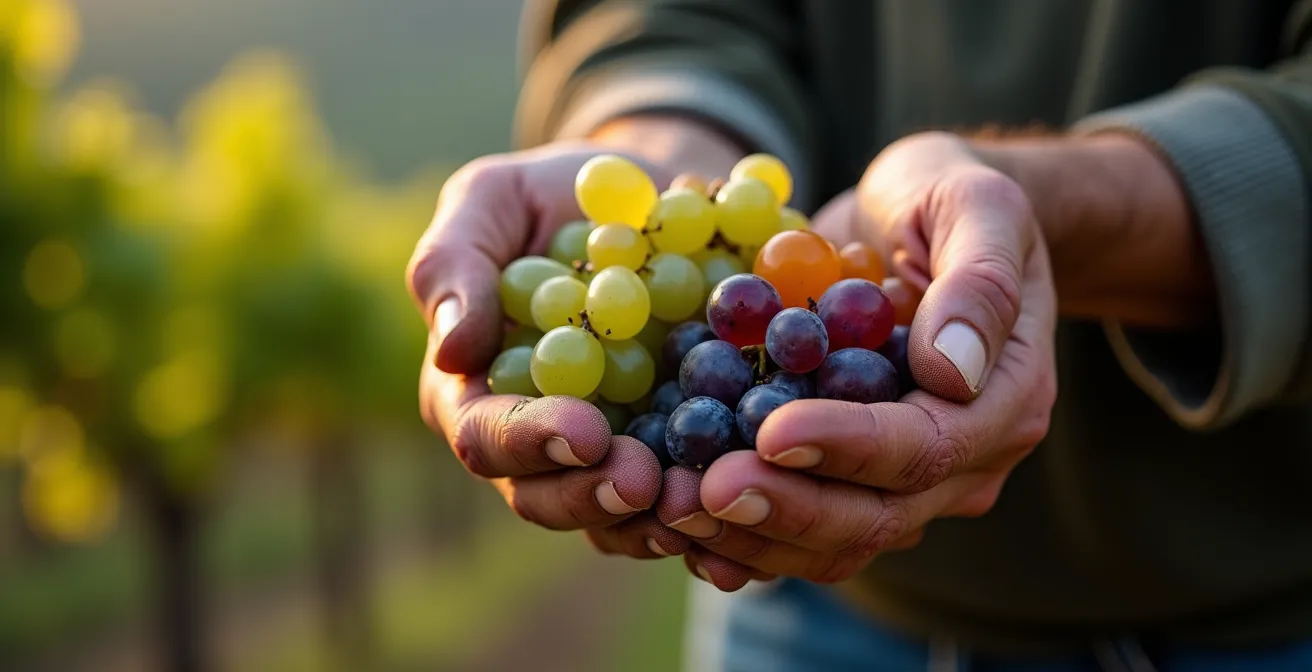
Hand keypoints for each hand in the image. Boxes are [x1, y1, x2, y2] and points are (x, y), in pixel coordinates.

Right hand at [408, 142, 683, 557]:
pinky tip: (750, 504)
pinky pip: (682, 501)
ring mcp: (604, 456)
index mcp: (475, 390)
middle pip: (547, 495)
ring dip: (658, 519)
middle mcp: (534, 440)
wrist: (651, 201)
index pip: (485, 434)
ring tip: (705, 499)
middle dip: (595, 495)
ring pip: (616, 516)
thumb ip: (455, 262)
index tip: (585, 432)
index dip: (530, 441)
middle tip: (647, 482)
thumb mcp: (492, 200)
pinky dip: (712, 511)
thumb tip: (451, 350)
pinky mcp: (668, 454)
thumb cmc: (552, 196)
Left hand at [658, 132, 1057, 589]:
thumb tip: (955, 372)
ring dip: (753, 535)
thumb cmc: (945, 198)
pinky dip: (743, 537)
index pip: (927, 446)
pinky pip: (801, 531)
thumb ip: (979, 281)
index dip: (849, 447)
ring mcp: (906, 482)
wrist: (910, 221)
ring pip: (834, 541)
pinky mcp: (849, 479)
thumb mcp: (976, 205)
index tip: (772, 432)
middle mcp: (963, 461)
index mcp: (1004, 400)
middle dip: (787, 506)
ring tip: (676, 509)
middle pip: (877, 515)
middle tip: (704, 490)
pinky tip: (681, 529)